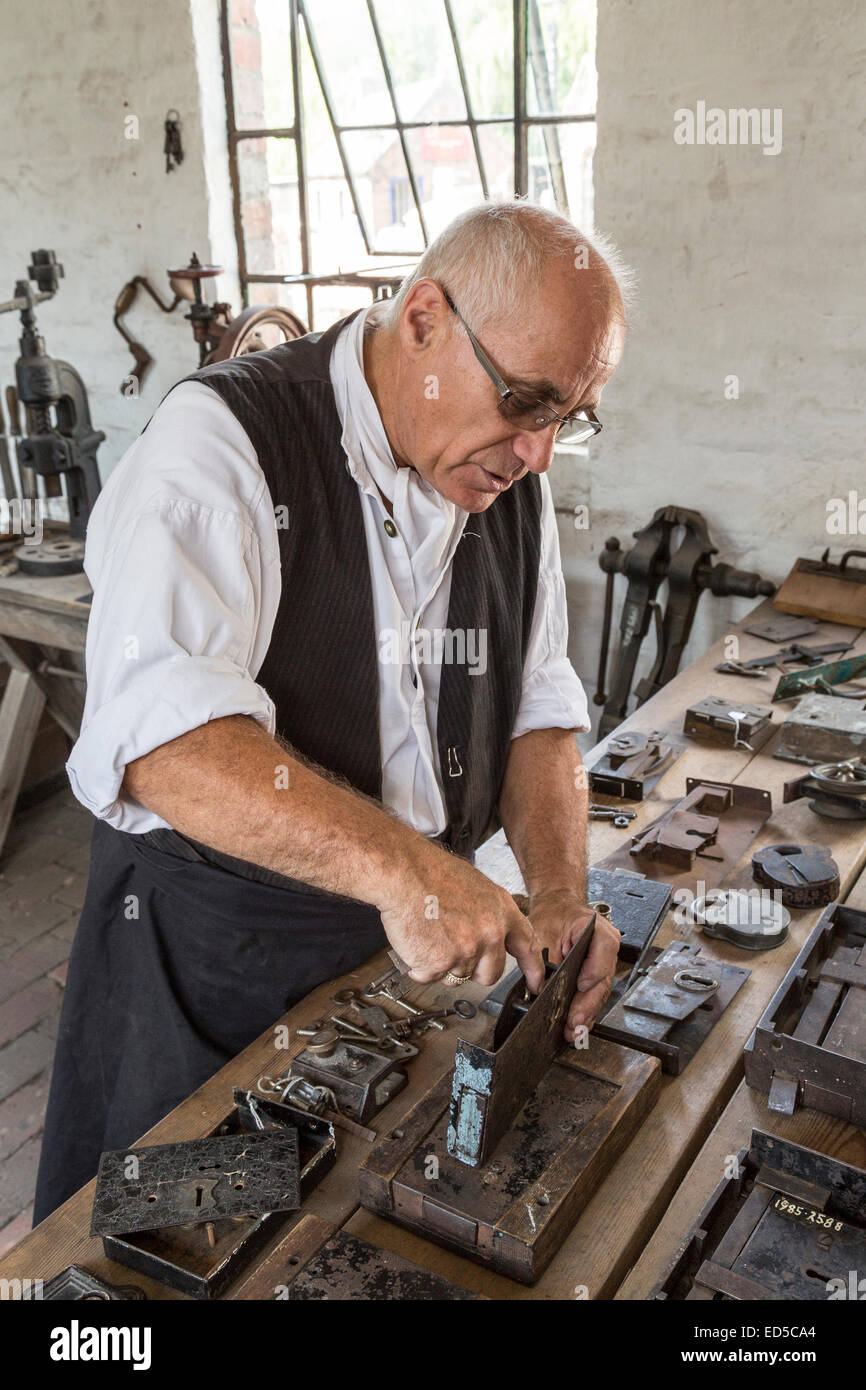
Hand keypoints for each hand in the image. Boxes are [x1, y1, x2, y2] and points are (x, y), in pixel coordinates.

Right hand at [379, 847, 545, 991]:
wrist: (403, 871)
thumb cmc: (430, 872)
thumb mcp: (474, 886)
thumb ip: (488, 914)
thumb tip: (488, 935)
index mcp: (502, 910)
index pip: (527, 946)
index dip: (532, 969)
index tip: (535, 983)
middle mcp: (490, 933)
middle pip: (490, 974)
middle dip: (473, 969)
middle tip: (452, 949)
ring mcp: (466, 950)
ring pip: (457, 976)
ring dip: (442, 965)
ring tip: (429, 935)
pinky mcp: (441, 963)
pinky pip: (431, 976)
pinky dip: (420, 965)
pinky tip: (416, 941)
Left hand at [527, 888, 620, 1040]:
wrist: (558, 908)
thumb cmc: (554, 914)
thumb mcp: (545, 931)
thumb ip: (546, 958)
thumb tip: (542, 988)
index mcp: (599, 931)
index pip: (603, 953)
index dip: (593, 972)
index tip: (581, 986)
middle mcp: (607, 949)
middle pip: (602, 981)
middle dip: (587, 1005)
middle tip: (574, 1023)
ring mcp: (605, 963)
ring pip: (599, 993)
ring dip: (586, 1014)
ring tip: (573, 1031)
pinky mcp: (597, 975)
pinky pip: (593, 995)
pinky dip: (585, 1010)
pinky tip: (577, 1025)